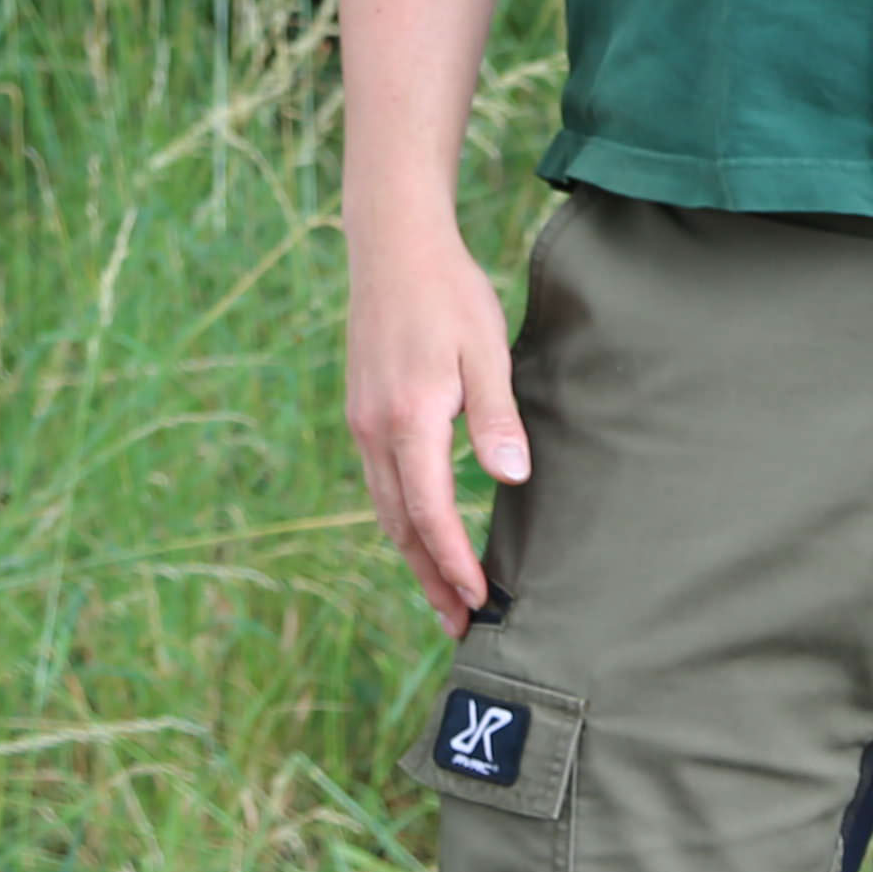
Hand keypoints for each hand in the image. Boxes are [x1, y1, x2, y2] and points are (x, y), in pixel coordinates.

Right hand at [343, 208, 528, 630]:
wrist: (393, 246)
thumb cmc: (449, 293)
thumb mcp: (486, 348)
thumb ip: (496, 416)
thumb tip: (510, 479)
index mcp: (408, 420)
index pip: (431, 514)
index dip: (455, 563)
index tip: (481, 601)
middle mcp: (375, 431)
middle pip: (401, 526)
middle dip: (431, 578)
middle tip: (461, 625)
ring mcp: (362, 423)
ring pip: (386, 509)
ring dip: (413, 556)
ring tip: (443, 595)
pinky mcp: (362, 412)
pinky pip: (380, 483)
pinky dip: (401, 520)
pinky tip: (421, 533)